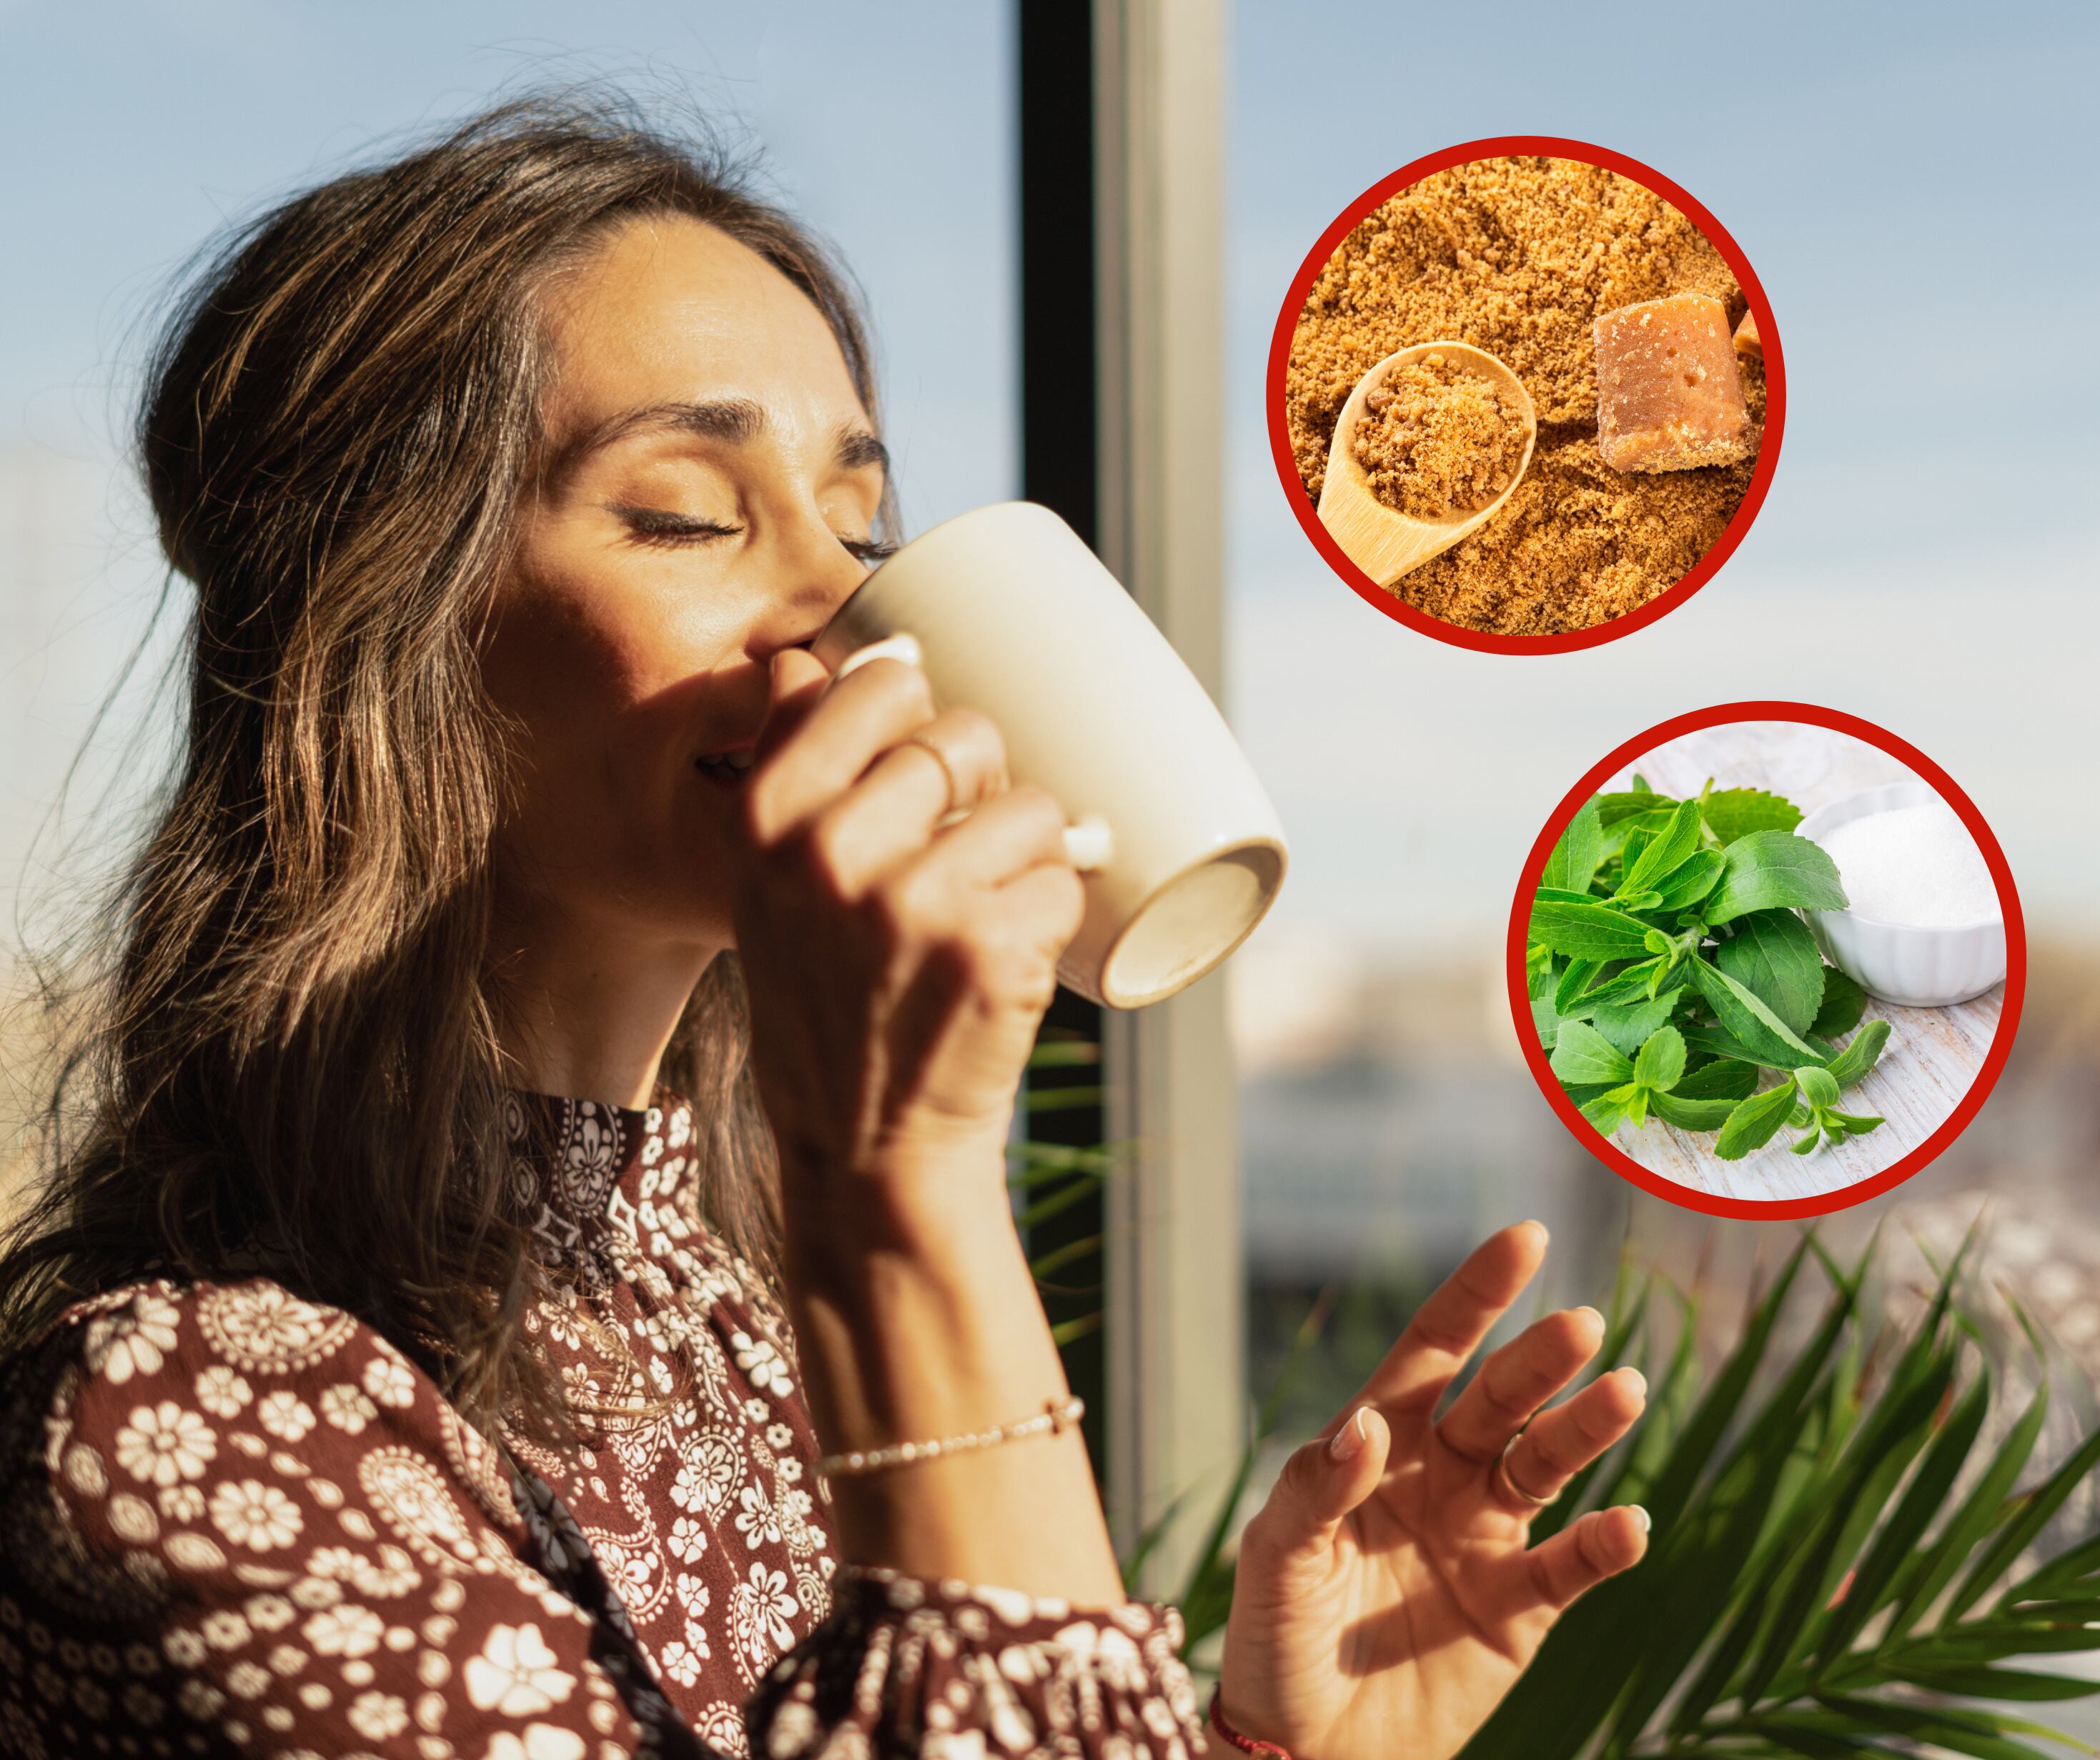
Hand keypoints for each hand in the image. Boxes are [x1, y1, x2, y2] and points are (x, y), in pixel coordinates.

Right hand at [727, 646, 1082, 1208]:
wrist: (868, 1150)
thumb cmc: (827, 1006)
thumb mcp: (766, 891)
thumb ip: (795, 779)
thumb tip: (831, 658)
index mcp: (767, 819)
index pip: (870, 682)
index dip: (916, 709)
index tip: (920, 760)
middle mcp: (829, 849)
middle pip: (963, 734)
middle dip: (982, 790)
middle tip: (960, 860)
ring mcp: (911, 898)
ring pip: (1029, 805)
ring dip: (1028, 858)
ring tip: (982, 919)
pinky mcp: (988, 945)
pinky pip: (1064, 876)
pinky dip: (1055, 918)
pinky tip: (1005, 966)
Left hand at [1220, 1222, 1649, 1759]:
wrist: (1303, 1752)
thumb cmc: (1273, 1642)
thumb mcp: (1275, 1558)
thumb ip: (1314, 1488)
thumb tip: (1365, 1424)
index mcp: (1378, 1445)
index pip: (1434, 1350)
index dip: (1478, 1293)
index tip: (1527, 1235)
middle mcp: (1442, 1477)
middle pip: (1501, 1399)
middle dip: (1540, 1360)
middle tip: (1581, 1325)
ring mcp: (1485, 1539)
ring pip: (1548, 1465)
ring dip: (1587, 1429)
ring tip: (1625, 1390)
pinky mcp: (1518, 1610)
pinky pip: (1571, 1567)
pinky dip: (1604, 1545)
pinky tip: (1630, 1522)